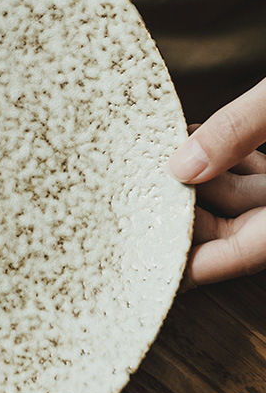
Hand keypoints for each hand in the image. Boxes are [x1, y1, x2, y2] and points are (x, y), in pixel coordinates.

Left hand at [169, 78, 265, 288]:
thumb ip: (240, 130)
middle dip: (189, 210)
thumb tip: (181, 167)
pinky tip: (195, 134)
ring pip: (248, 198)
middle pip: (238, 227)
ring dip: (204, 178)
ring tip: (158, 153)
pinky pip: (262, 171)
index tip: (150, 262)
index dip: (195, 260)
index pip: (242, 252)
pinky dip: (230, 157)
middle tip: (139, 191)